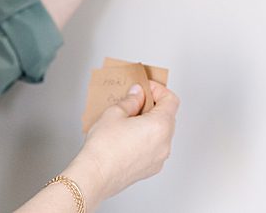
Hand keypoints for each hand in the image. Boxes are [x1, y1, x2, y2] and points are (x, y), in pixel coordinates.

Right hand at [65, 82, 180, 201]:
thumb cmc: (103, 148)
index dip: (159, 90)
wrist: (94, 176)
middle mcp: (165, 143)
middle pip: (168, 117)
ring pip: (161, 134)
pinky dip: (147, 139)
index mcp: (160, 126)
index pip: (171, 100)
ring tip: (129, 120)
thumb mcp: (114, 113)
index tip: (146, 88)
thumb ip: (131, 100)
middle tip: (135, 101)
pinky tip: (128, 137)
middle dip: (153, 106)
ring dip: (150, 124)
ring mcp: (159, 158)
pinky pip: (154, 148)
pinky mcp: (150, 169)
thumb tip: (137, 94)